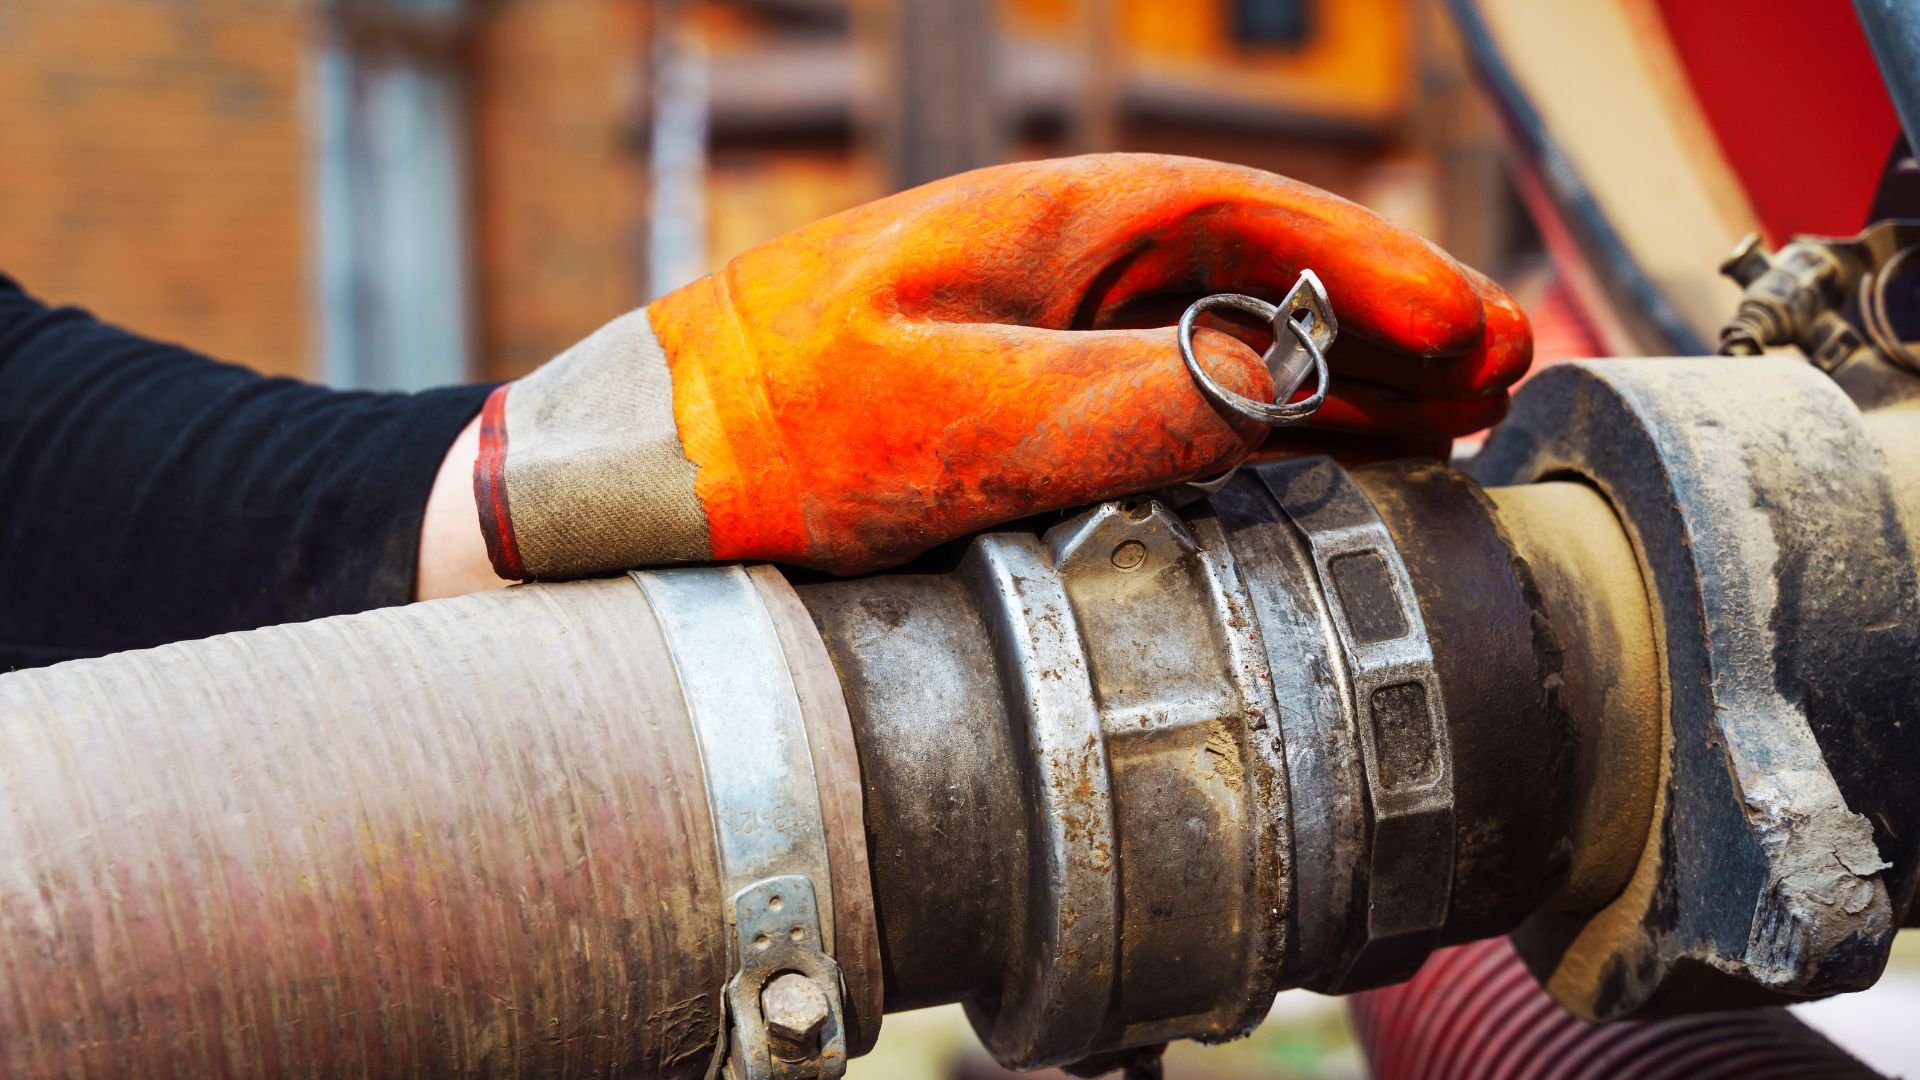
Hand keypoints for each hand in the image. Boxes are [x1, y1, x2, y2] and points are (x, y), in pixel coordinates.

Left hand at [449, 153, 1529, 583]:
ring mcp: (1053, 325)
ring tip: (1457, 416)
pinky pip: (1179, 391)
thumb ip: (1118, 403)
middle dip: (1393, 320)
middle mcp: (1069, 260)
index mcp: (1058, 224)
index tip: (1477, 332)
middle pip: (1269, 273)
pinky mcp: (1031, 395)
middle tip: (1506, 374)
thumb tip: (1271, 393)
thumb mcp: (951, 416)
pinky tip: (1331, 448)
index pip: (1256, 226)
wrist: (657, 460)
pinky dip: (1267, 416)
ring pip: (1236, 333)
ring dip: (1348, 372)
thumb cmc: (780, 422)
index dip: (1380, 276)